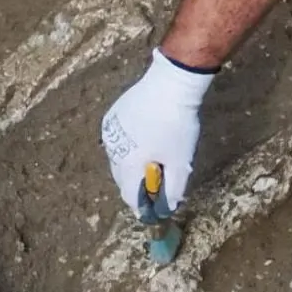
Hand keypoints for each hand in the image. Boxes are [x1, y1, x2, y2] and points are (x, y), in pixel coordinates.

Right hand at [102, 51, 214, 213]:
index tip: (153, 209)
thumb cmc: (177, 125)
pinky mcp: (112, 116)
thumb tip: (168, 207)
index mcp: (127, 164)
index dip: (142, 205)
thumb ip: (173, 189)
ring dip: (131, 164)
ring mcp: (110, 131)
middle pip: (122, 178)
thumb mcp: (180, 161)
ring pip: (118, 159)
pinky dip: (128, 146)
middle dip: (137, 184)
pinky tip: (144, 139)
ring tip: (151, 158)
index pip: (129, 196)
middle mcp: (112, 150)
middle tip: (156, 182)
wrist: (171, 83)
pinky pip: (118, 140)